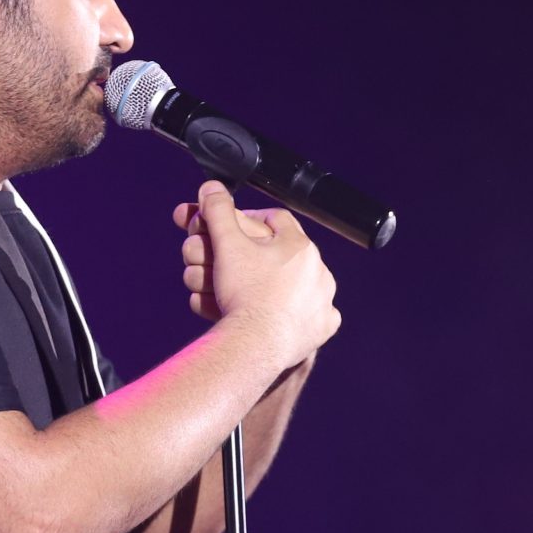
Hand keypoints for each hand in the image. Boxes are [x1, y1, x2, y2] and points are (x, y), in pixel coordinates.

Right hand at [173, 181, 340, 364]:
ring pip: (287, 287)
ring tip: (238, 295)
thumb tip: (211, 187)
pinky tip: (271, 317)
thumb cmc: (244, 294)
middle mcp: (317, 270)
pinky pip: (305, 317)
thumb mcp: (227, 245)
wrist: (255, 345)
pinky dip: (288, 316)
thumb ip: (219, 211)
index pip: (274, 220)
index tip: (230, 230)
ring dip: (262, 287)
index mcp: (299, 245)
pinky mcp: (319, 329)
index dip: (247, 221)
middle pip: (277, 256)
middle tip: (224, 266)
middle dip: (247, 259)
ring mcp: (321, 301)